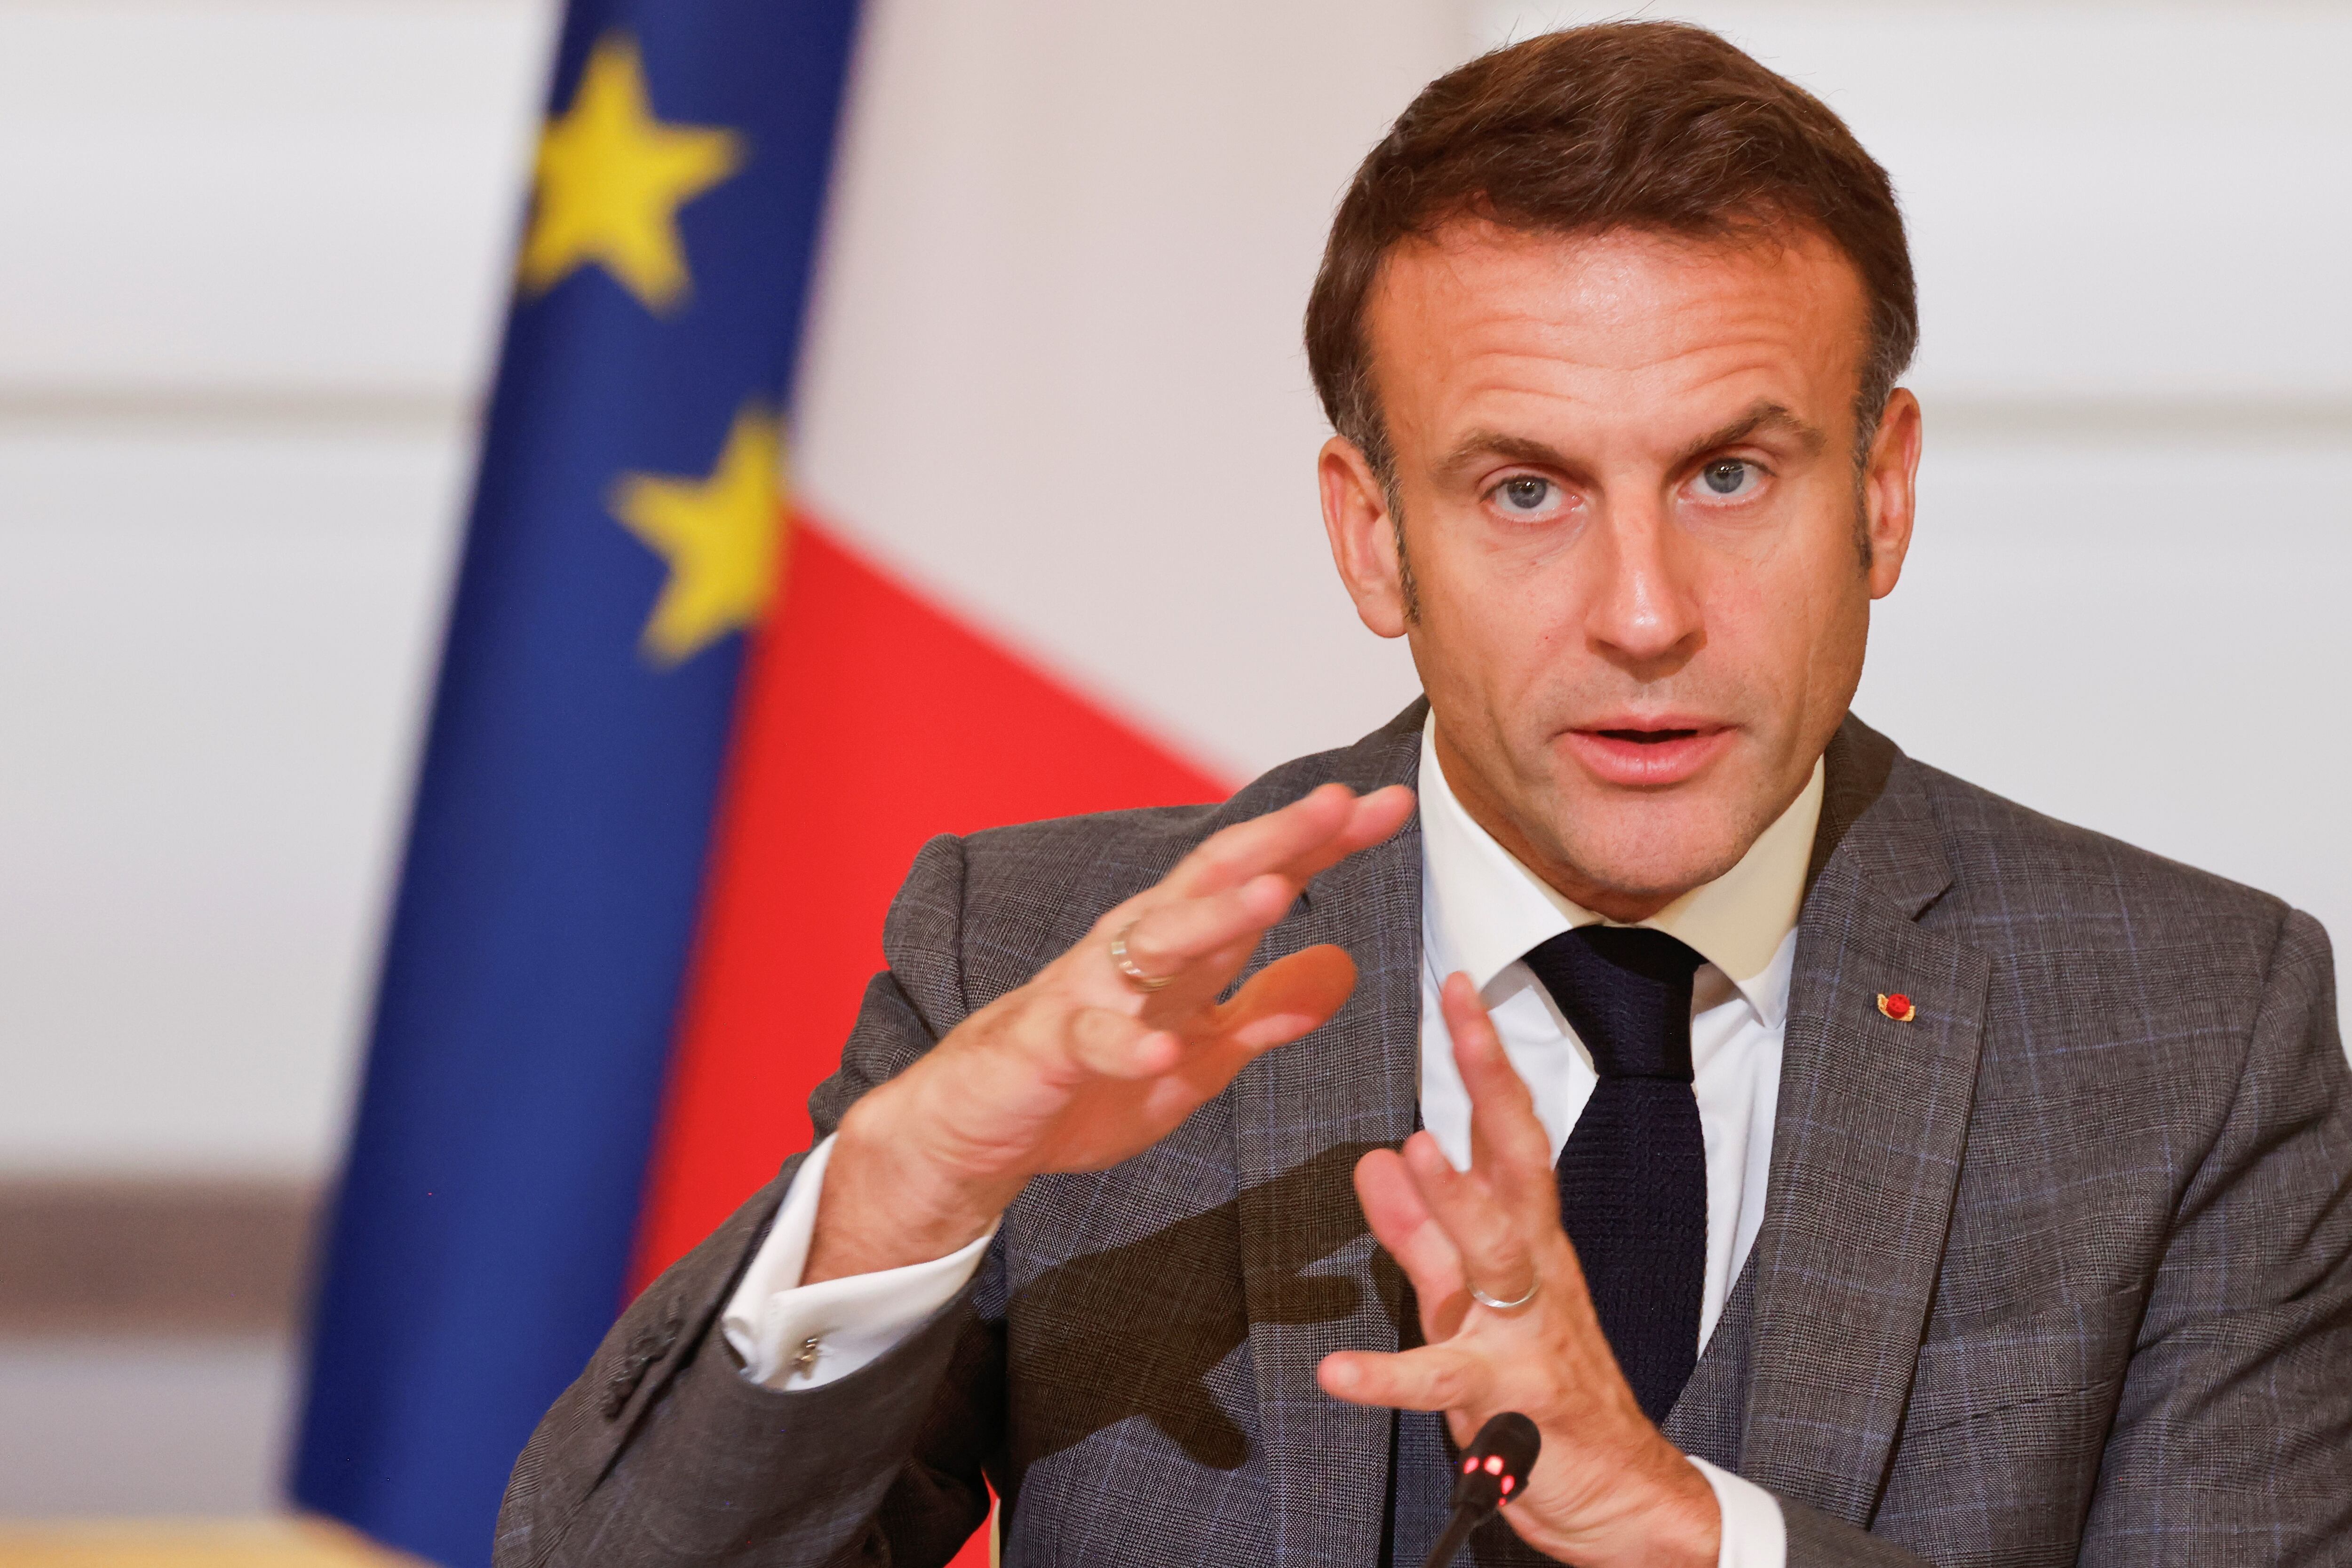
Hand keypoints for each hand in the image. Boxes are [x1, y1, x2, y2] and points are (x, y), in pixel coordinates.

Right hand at [804, 781, 1415, 1282]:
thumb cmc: (1090, 1083)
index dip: (1324, 843)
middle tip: (1339, 801)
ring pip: (1154, 943)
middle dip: (1278, 839)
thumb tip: (1344, 971)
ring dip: (1213, 917)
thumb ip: (1265, 1013)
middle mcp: (1136, 950)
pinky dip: (1128, 1042)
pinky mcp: (1047, 1046)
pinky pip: (1091, 1040)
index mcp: (1181, 948)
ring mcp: (1089, 993)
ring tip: (1273, 893)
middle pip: (1213, 880)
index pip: (1261, 877)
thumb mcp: (1200, 1056)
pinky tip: (1164, 1045)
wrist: (979, 1128)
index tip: (1392, 806)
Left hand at [1316, 974, 1720, 1567]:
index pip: (1508, 1132)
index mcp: (1528, 1239)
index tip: (1460, 991)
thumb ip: (1421, 1232)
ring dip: (1458, 1203)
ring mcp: (1527, 1332)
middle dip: (1490, 1086)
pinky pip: (1443, 1384)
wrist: (1616, 1494)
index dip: (1484, 1060)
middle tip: (1459, 1018)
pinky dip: (1388, 1377)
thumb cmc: (1539, 1386)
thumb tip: (1380, 1156)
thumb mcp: (1465, 1298)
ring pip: (1496, 1255)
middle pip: (1518, 1163)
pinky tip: (1337, 1372)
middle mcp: (1536, 1271)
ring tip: (1415, 1153)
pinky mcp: (1508, 1400)